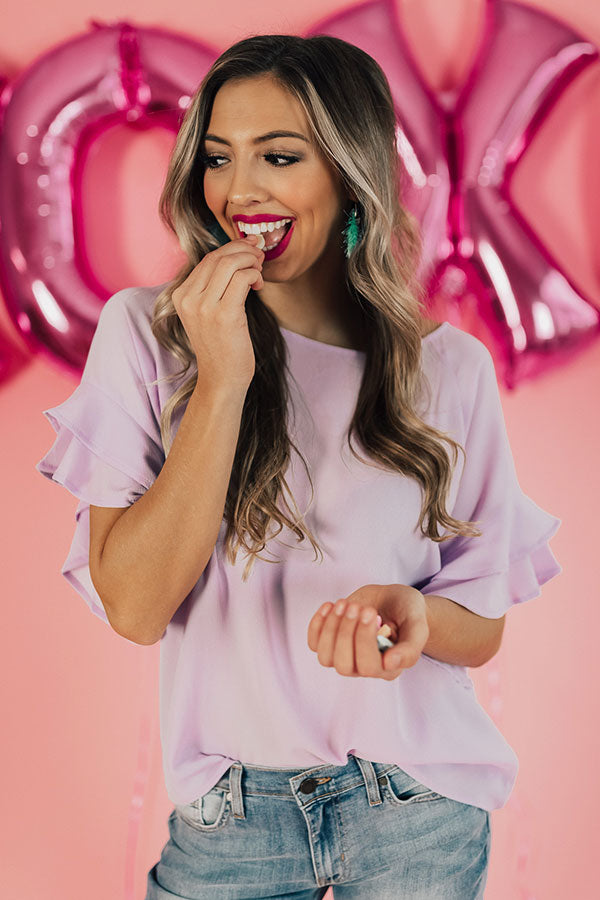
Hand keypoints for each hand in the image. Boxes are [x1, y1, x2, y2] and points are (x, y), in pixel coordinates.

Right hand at [171, 232, 264, 393]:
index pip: (208, 259)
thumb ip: (214, 287)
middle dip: (243, 249)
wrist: (222, 379)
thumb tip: (237, 255)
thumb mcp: (208, 313)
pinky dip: (254, 275)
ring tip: (260, 270)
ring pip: (230, 263)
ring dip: (251, 260)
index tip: (249, 246)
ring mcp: (204, 307)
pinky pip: (242, 278)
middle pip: (218, 257)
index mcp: (181, 296)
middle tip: (260, 254)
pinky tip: (259, 285)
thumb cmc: (221, 347)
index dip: (231, 247)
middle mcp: (188, 299)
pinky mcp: (224, 314)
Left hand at [307, 584, 428, 680]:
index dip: (364, 639)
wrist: (392, 600)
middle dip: (346, 632)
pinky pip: (314, 643)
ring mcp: (345, 657)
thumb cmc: (407, 613)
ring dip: (331, 627)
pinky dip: (317, 624)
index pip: (368, 667)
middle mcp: (364, 668)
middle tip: (358, 607)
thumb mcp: (418, 626)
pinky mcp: (331, 643)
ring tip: (346, 603)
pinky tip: (331, 605)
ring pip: (326, 657)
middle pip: (343, 665)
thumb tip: (390, 664)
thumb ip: (410, 648)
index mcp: (388, 668)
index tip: (372, 612)